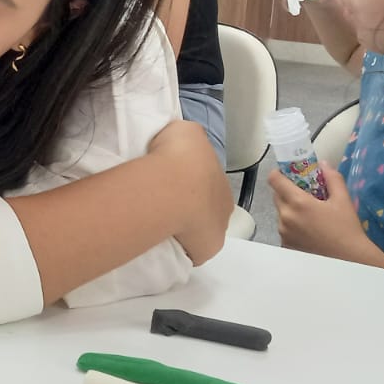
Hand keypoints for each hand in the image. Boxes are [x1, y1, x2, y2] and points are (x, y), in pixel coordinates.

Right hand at [148, 120, 232, 264]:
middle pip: (207, 210)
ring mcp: (217, 230)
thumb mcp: (185, 132)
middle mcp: (224, 205)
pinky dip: (180, 248)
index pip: (207, 186)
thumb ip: (187, 139)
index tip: (173, 187)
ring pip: (200, 231)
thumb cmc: (179, 155)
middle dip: (190, 209)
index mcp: (219, 178)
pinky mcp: (206, 250)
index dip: (191, 187)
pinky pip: (192, 251)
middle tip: (164, 205)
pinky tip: (162, 241)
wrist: (174, 183)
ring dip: (185, 229)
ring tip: (160, 224)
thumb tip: (182, 144)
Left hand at [270, 165, 372, 260]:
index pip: (274, 180)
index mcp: (297, 202)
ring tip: (310, 215)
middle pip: (277, 196)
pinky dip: (292, 226)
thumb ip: (332, 178)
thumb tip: (323, 164)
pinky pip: (284, 229)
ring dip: (290, 210)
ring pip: (280, 213)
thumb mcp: (342, 200)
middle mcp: (285, 217)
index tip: (288, 173)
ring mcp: (283, 233)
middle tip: (305, 194)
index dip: (278, 173)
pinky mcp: (285, 245)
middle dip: (287, 192)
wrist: (350, 260)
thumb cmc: (347, 228)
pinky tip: (309, 230)